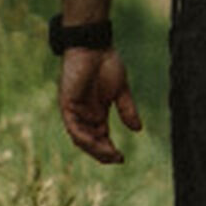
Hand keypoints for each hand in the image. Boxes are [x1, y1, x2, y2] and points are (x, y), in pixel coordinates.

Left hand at [58, 47, 142, 164]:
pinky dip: (83, 137)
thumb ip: (127, 110)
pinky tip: (96, 142)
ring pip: (81, 138)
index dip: (109, 150)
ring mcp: (74, 110)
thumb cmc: (106, 63)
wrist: (94, 45)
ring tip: (109, 154)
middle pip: (90, 142)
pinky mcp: (67, 104)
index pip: (100, 138)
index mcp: (96, 112)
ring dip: (94, 148)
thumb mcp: (121, 90)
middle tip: (116, 159)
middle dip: (102, 153)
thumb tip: (138, 129)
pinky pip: (73, 127)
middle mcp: (84, 114)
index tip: (122, 158)